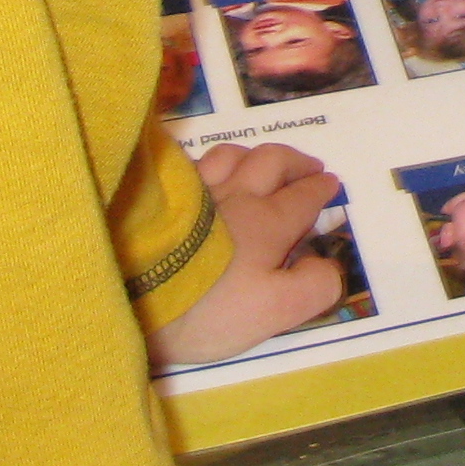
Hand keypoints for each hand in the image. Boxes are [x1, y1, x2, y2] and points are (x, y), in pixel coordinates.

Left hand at [147, 139, 344, 366]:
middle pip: (273, 162)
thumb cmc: (208, 306)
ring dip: (256, 155)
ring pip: (233, 155)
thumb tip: (326, 264)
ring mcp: (195, 192)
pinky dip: (211, 163)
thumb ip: (314, 288)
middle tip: (309, 167)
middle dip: (297, 162)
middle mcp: (237, 196)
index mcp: (268, 223)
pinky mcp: (161, 196)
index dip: (320, 189)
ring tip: (261, 164)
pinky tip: (206, 173)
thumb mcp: (275, 311)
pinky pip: (193, 164)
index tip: (331, 183)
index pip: (304, 197)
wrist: (133, 291)